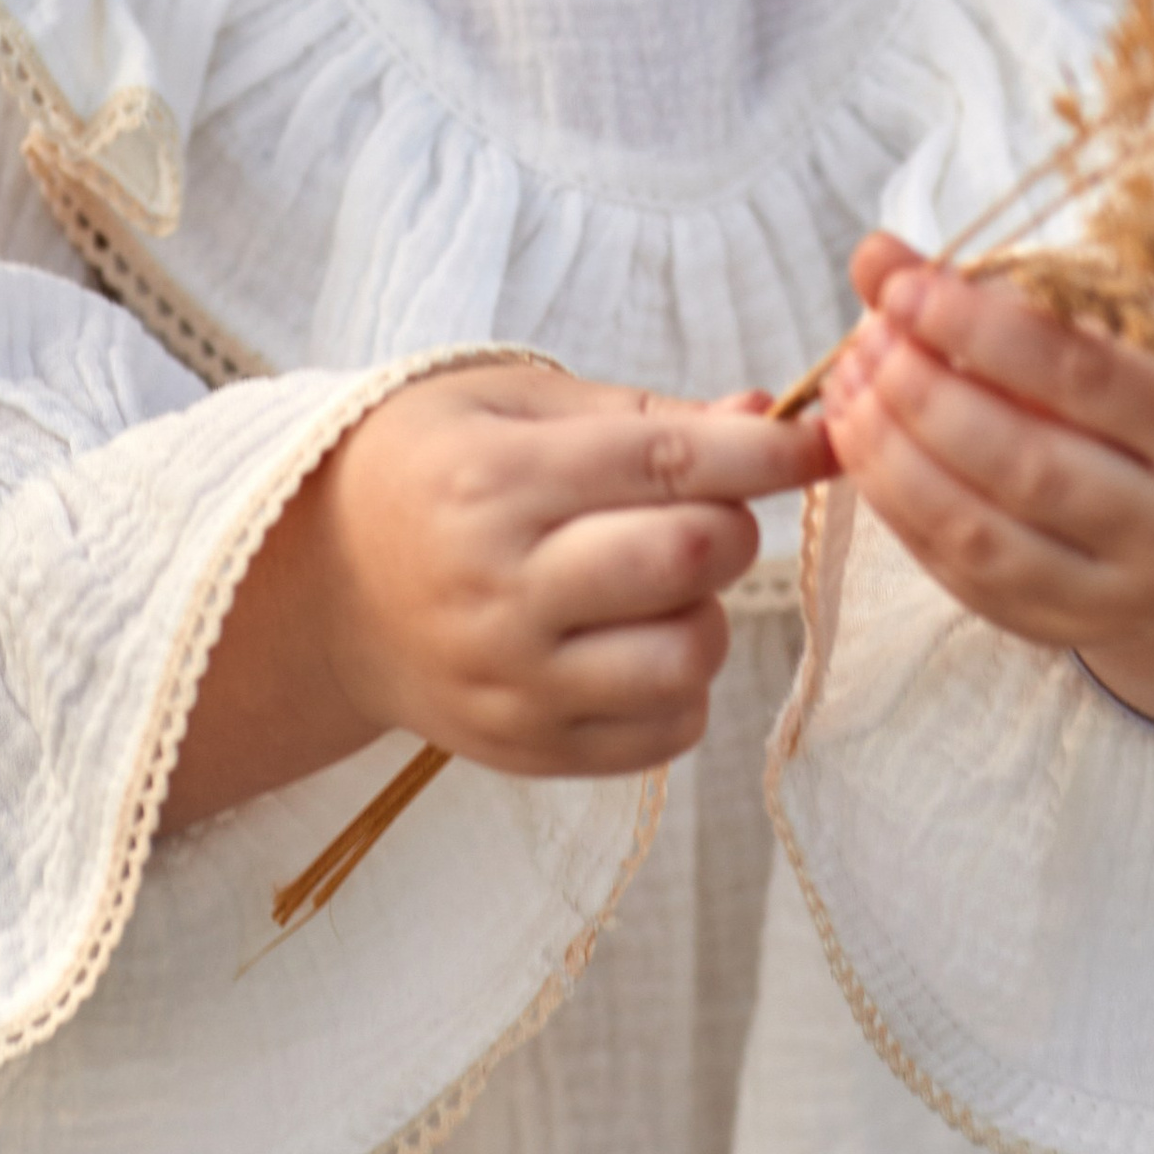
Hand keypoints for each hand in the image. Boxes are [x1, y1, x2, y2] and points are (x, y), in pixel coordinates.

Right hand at [161, 361, 829, 827]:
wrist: (329, 590)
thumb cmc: (434, 468)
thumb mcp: (511, 404)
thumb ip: (640, 415)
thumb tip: (762, 419)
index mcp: (495, 478)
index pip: (665, 462)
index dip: (766, 451)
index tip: (824, 437)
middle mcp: (500, 586)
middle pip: (688, 560)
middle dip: (732, 526)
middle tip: (705, 509)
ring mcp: (512, 681)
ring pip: (688, 656)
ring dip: (707, 613)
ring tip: (659, 584)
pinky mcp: (526, 749)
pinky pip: (665, 732)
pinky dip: (681, 686)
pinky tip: (635, 641)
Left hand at [821, 234, 1153, 732]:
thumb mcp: (1116, 326)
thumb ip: (999, 287)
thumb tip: (874, 255)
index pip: (1086, 375)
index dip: (984, 331)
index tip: (905, 291)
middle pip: (1034, 467)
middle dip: (928, 400)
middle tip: (867, 343)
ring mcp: (1125, 594)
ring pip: (990, 538)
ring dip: (897, 461)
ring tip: (850, 391)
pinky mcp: (1066, 629)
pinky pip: (966, 578)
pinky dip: (901, 511)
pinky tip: (862, 450)